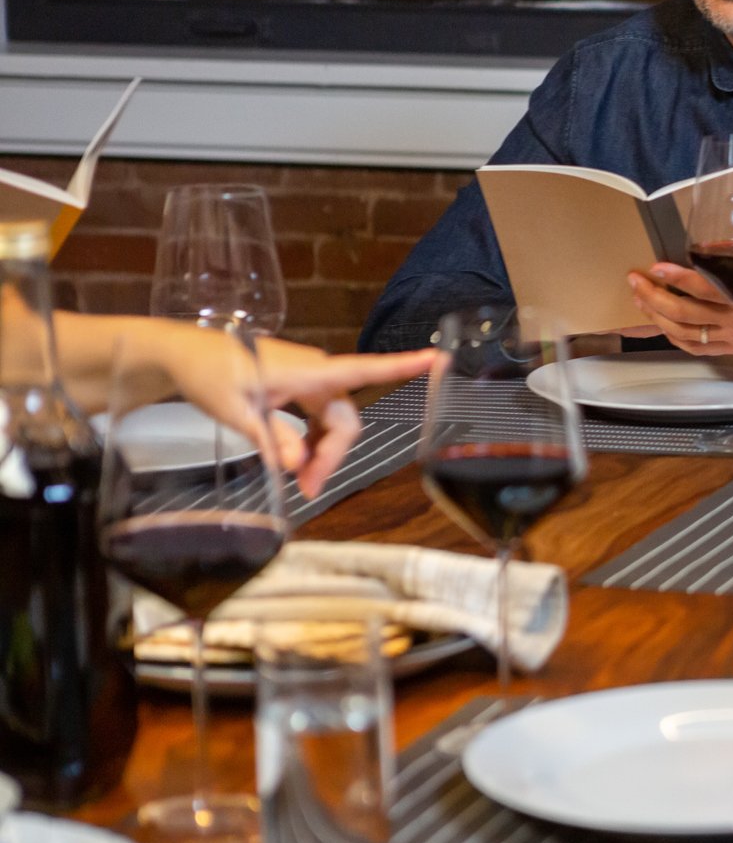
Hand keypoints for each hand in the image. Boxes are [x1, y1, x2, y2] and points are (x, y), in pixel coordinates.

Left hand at [151, 324, 429, 497]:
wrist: (184, 353)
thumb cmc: (207, 372)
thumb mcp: (233, 408)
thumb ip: (267, 436)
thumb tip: (296, 463)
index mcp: (307, 371)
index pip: (364, 370)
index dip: (403, 367)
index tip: (438, 359)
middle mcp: (317, 374)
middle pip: (345, 418)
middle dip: (333, 455)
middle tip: (307, 490)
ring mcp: (308, 381)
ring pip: (334, 422)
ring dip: (323, 453)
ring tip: (300, 483)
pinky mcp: (298, 388)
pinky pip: (320, 418)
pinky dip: (312, 442)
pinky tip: (293, 460)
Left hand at [625, 224, 732, 356]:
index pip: (709, 290)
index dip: (680, 280)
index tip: (658, 267)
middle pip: (686, 313)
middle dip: (655, 297)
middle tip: (634, 281)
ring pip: (685, 332)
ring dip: (657, 317)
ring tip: (638, 299)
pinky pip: (698, 348)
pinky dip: (675, 339)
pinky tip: (661, 327)